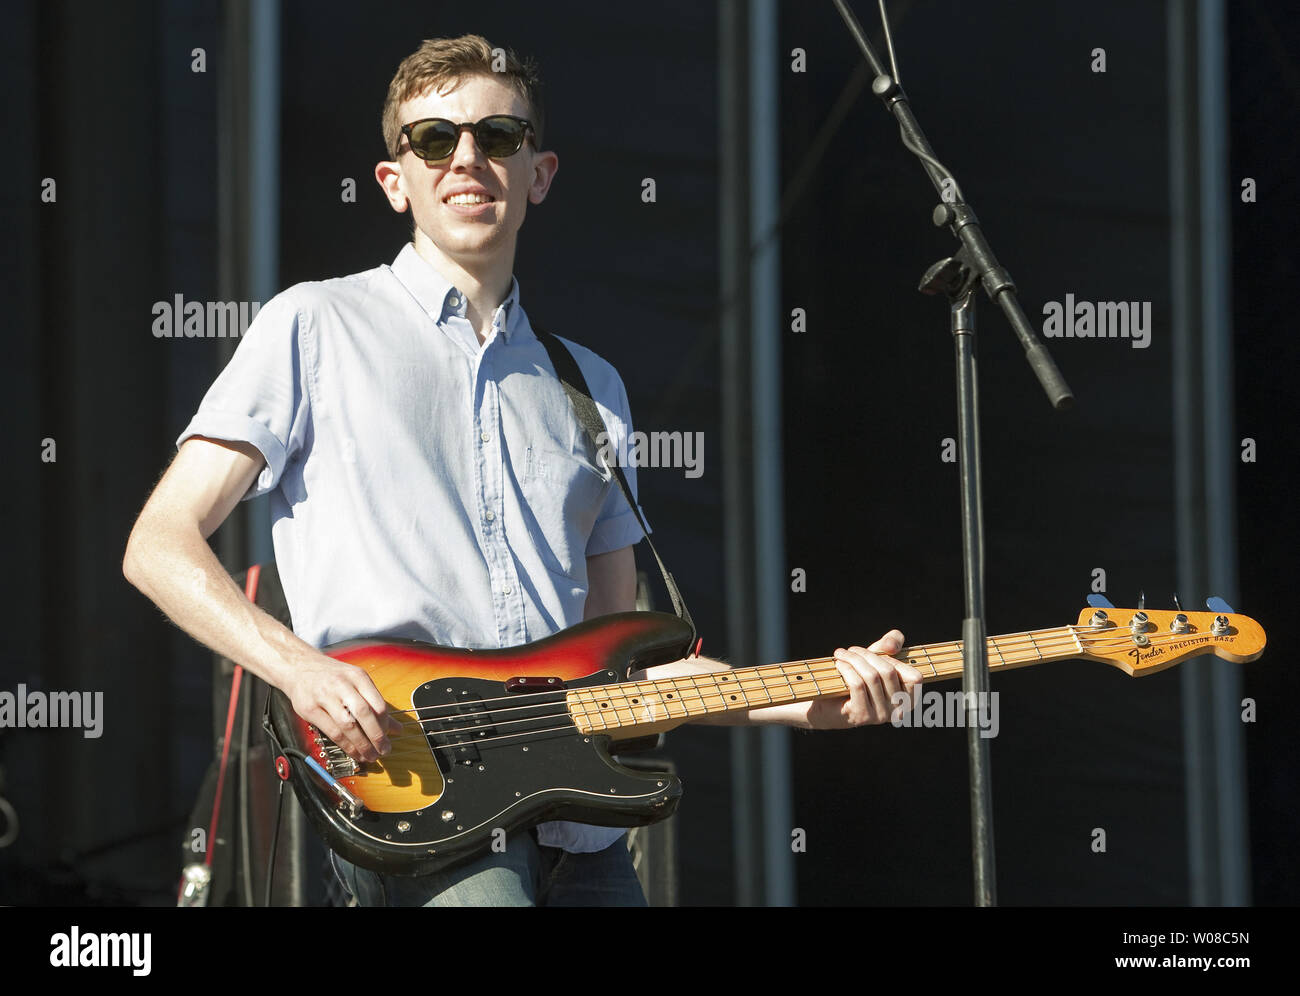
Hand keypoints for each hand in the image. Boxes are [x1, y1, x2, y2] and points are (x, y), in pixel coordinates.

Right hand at [284, 651, 403, 762]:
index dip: (385, 723)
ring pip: (347, 725)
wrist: (299, 667)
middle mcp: (342, 685)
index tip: (390, 735)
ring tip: (370, 756)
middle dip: (376, 736)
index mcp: (357, 676)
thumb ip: (375, 704)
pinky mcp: (310, 709)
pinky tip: (354, 752)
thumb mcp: (356, 682)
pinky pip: (332, 731)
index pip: (377, 703)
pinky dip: (345, 745)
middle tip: (384, 750)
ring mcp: (324, 696)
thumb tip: (396, 728)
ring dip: (361, 744)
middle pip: (364, 714)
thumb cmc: (332, 676)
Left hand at [804, 630, 922, 729]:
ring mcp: (880, 716)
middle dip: (867, 655)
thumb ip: (893, 642)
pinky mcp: (861, 716)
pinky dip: (846, 669)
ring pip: (871, 677)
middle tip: (851, 650)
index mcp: (909, 700)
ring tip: (841, 654)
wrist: (829, 704)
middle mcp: (898, 711)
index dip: (896, 661)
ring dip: (853, 659)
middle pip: (889, 672)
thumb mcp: (879, 656)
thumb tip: (891, 646)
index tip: (879, 652)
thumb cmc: (859, 677)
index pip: (914, 677)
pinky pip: (857, 685)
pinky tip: (839, 664)